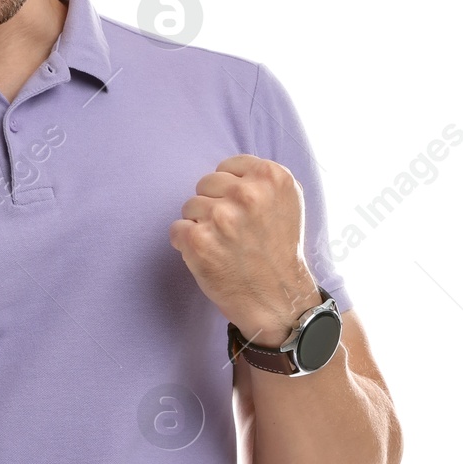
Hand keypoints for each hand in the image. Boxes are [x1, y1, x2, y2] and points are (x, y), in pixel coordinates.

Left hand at [169, 154, 320, 347]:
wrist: (277, 298)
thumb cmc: (278, 249)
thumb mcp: (286, 200)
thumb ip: (259, 178)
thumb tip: (225, 168)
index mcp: (272, 177)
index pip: (228, 166)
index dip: (231, 190)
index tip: (243, 211)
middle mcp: (248, 193)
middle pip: (206, 184)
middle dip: (215, 205)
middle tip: (234, 232)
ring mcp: (221, 217)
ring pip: (189, 206)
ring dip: (200, 225)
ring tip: (225, 245)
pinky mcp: (198, 241)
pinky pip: (177, 229)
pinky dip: (186, 244)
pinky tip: (210, 256)